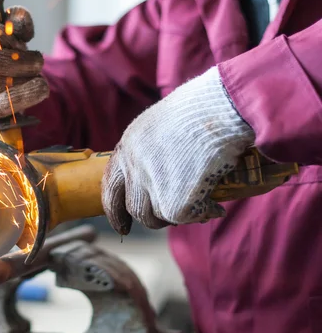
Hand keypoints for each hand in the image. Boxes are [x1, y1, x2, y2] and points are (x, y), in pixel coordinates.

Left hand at [102, 67, 254, 234]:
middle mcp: (133, 167)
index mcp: (127, 146)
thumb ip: (152, 148)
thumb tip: (162, 171)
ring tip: (195, 208)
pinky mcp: (173, 203)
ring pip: (157, 217)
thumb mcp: (162, 122)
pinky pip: (186, 218)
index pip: (111, 186)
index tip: (122, 224)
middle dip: (148, 219)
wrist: (221, 108)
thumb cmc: (201, 107)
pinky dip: (203, 214)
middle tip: (163, 222)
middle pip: (133, 208)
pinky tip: (216, 207)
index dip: (114, 208)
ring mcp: (151, 187)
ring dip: (175, 217)